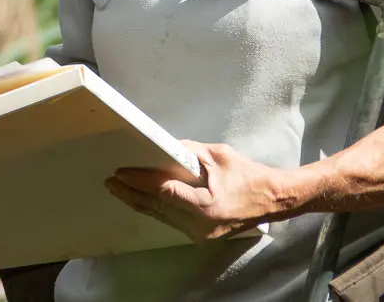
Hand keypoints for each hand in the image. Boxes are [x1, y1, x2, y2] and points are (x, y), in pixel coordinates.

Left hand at [106, 141, 292, 241]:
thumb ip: (188, 153)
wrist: (272, 200)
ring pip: (161, 216)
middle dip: (131, 193)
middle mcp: (199, 224)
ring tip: (119, 189)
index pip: (163, 191)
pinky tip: (141, 199)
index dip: (140, 181)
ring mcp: (200, 233)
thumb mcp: (218, 155)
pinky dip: (154, 208)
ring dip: (139, 202)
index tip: (120, 173)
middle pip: (157, 207)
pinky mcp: (200, 235)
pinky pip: (170, 220)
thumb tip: (163, 149)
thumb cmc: (248, 175)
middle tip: (111, 181)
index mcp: (205, 205)